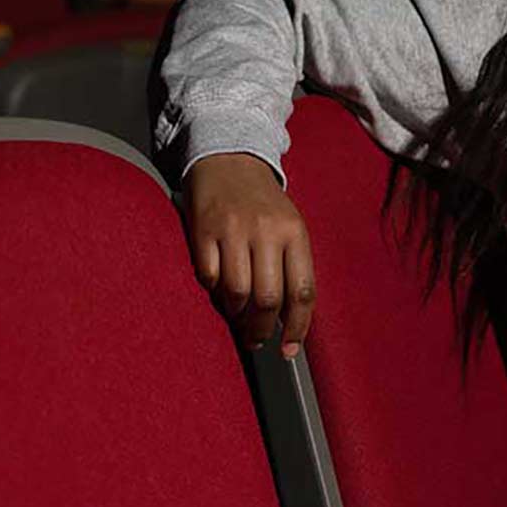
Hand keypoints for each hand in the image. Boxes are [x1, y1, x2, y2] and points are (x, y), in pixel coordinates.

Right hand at [183, 153, 315, 357]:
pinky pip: (209, 277)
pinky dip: (213, 291)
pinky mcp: (203, 230)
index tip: (290, 349)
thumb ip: (292, 267)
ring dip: (237, 315)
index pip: (302, 291)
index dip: (298, 328)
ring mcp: (233, 230)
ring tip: (238, 318)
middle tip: (257, 339)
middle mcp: (266, 231)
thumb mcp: (289, 225)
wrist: (229, 158)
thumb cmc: (263, 203)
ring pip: (237, 293)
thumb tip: (290, 320)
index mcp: (294, 233)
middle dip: (262, 328)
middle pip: (268, 299)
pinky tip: (218, 289)